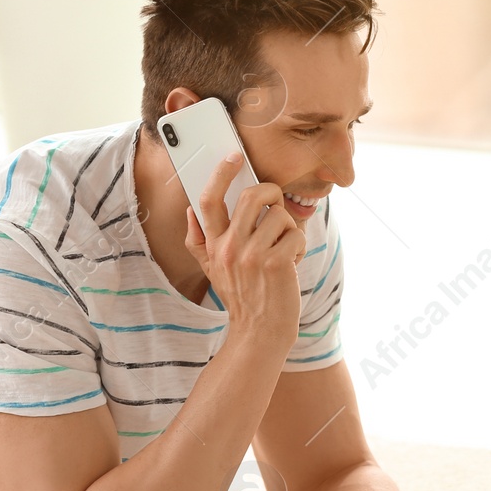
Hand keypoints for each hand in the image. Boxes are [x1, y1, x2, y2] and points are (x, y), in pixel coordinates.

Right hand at [184, 151, 306, 339]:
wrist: (259, 333)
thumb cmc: (242, 297)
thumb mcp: (211, 270)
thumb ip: (198, 240)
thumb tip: (191, 210)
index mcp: (213, 245)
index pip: (208, 201)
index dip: (220, 174)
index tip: (233, 157)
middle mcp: (229, 248)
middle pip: (251, 197)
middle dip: (271, 192)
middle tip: (277, 202)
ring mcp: (252, 256)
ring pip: (280, 216)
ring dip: (289, 230)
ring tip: (284, 250)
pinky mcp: (276, 264)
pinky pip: (297, 235)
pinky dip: (300, 247)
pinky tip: (293, 264)